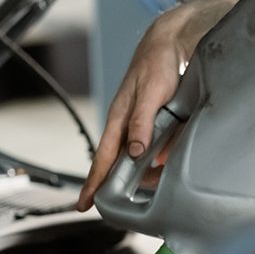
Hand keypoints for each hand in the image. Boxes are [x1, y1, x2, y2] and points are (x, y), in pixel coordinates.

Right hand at [76, 0, 239, 211]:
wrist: (170, 44)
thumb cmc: (158, 66)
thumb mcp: (152, 94)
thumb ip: (142, 123)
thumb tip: (134, 153)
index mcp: (120, 119)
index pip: (103, 158)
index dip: (94, 182)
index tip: (84, 204)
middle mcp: (126, 123)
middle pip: (116, 161)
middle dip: (110, 185)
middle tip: (109, 209)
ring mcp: (139, 122)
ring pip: (134, 156)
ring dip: (137, 175)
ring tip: (139, 196)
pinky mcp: (153, 119)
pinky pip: (151, 146)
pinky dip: (154, 160)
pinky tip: (159, 170)